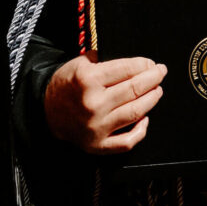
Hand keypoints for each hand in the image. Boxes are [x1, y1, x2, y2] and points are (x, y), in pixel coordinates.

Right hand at [45, 56, 166, 153]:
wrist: (45, 111)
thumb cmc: (65, 85)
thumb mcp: (78, 64)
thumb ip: (102, 60)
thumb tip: (134, 63)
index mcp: (87, 80)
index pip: (126, 69)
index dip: (144, 65)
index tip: (152, 64)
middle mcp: (93, 104)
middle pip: (134, 90)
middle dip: (153, 79)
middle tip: (161, 73)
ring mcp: (97, 127)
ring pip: (136, 112)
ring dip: (152, 100)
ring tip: (157, 91)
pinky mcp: (98, 144)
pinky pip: (127, 141)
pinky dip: (141, 130)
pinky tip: (145, 118)